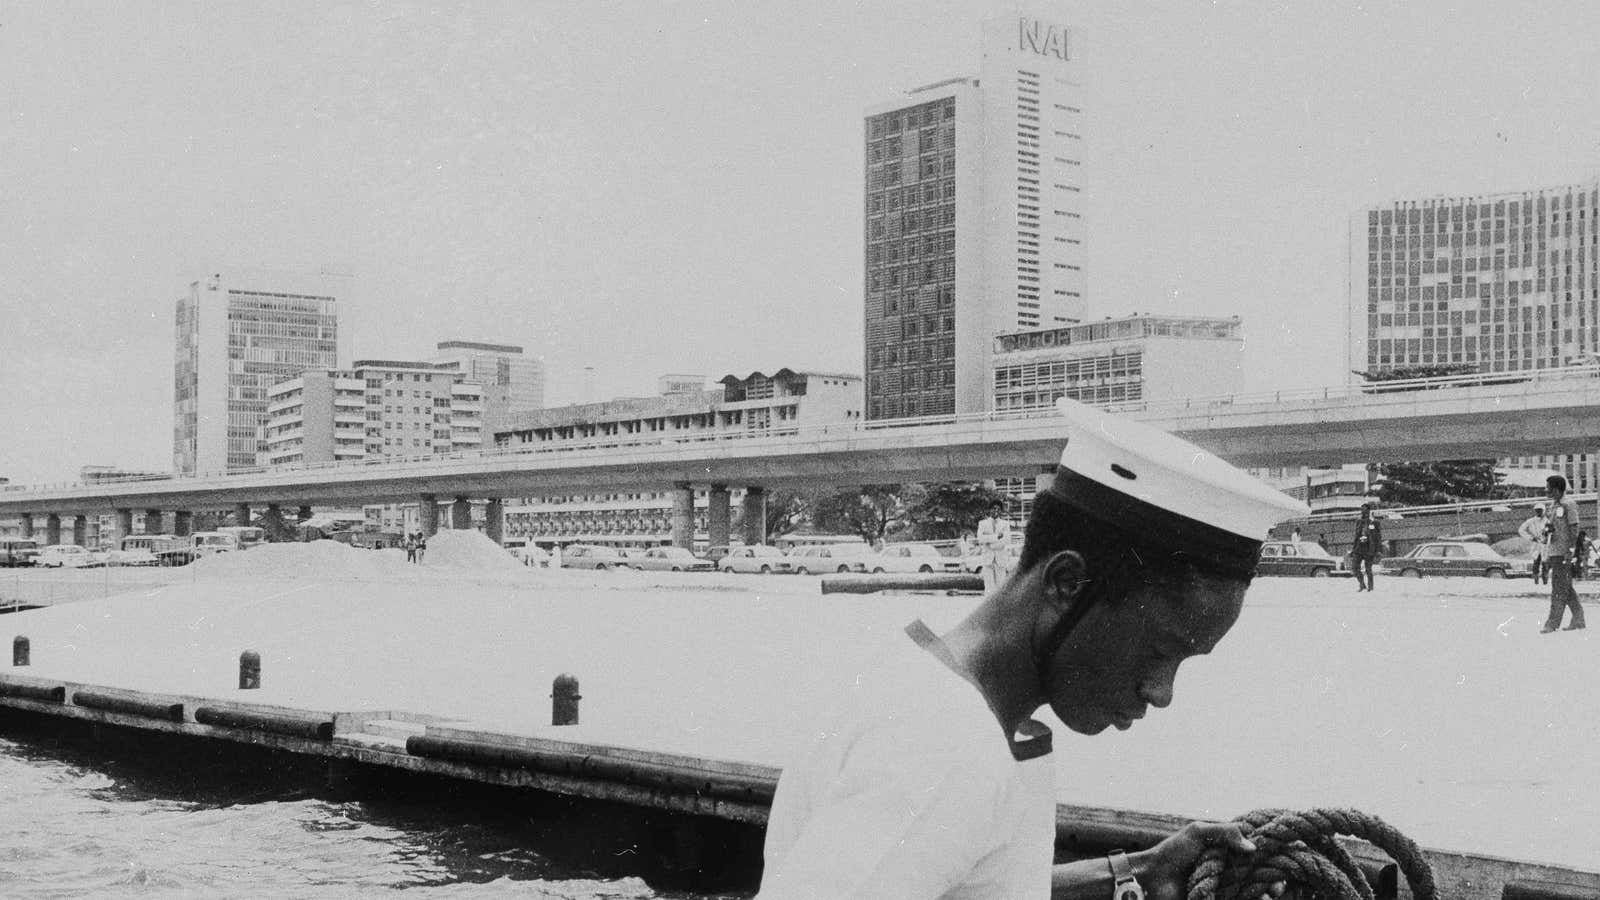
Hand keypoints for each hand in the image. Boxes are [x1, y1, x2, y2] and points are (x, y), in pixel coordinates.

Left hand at [1131, 821, 1284, 899]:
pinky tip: (1263, 898)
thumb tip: (1253, 848)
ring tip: (1272, 892)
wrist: (1153, 879)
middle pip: (1262, 873)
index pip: (1258, 852)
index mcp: (1227, 850)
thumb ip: (1225, 832)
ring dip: (1269, 891)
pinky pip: (1244, 899)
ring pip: (1256, 890)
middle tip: (1280, 882)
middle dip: (1275, 877)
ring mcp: (1227, 887)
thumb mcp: (1198, 832)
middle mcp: (1230, 869)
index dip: (1274, 854)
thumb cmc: (1173, 852)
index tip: (1289, 854)